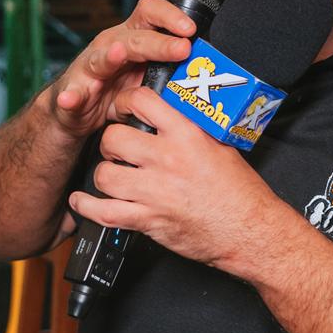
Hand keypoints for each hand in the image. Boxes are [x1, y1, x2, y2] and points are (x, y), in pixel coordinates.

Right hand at [46, 0, 196, 139]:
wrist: (75, 112)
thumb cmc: (117, 89)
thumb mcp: (149, 78)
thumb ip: (174, 72)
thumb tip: (213, 71)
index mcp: (132, 38)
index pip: (150, 13)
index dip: (170, 16)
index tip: (191, 28)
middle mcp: (109, 47)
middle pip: (134, 37)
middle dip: (159, 43)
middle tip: (182, 48)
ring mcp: (88, 69)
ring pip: (100, 59)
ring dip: (110, 56)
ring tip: (118, 54)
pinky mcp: (72, 92)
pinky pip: (70, 94)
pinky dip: (70, 97)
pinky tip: (70, 100)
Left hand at [67, 85, 288, 278]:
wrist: (250, 230)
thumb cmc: (240, 192)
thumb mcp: (219, 146)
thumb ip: (190, 130)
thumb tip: (169, 116)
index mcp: (186, 135)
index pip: (142, 101)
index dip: (126, 103)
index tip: (124, 109)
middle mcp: (167, 159)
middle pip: (113, 139)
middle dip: (110, 144)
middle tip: (118, 150)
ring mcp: (155, 190)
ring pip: (104, 174)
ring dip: (103, 175)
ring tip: (111, 177)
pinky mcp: (149, 219)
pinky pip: (104, 212)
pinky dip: (87, 208)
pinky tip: (82, 202)